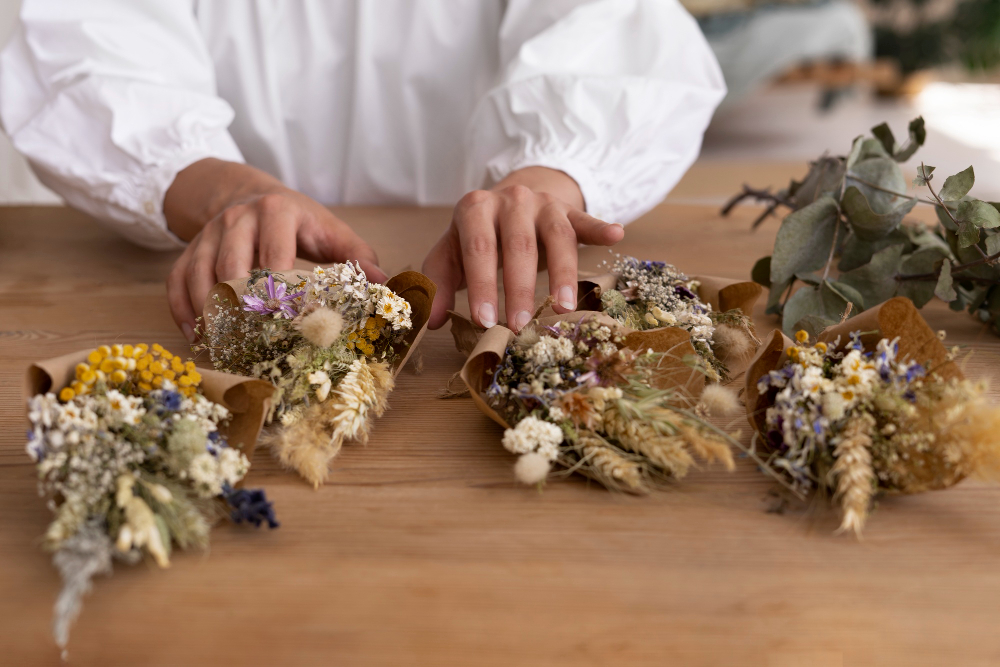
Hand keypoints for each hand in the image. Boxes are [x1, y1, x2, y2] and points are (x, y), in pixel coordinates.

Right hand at [164, 159, 384, 341]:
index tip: (291, 325)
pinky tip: (199, 336)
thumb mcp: (332, 231)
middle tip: (255, 344)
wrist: (250, 194)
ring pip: (201, 276)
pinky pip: (177, 281)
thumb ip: (358, 257)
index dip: (281, 293)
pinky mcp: (189, 249)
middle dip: (242, 308)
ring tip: (225, 348)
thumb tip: (383, 285)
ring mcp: (208, 234)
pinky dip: (184, 310)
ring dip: (211, 314)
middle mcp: (237, 219)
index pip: (276, 256)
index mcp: (276, 212)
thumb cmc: (300, 222)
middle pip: (232, 268)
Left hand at [422, 166, 623, 330]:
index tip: (483, 320)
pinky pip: (586, 220)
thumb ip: (438, 283)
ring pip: (556, 236)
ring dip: (562, 274)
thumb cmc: (478, 237)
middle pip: (518, 245)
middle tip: (518, 325)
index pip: (478, 247)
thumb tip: (430, 320)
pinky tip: (616, 235)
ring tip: (562, 307)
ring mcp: (544, 203)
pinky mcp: (570, 211)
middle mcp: (511, 199)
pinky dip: (600, 228)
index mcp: (475, 208)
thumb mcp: (452, 254)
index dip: (481, 284)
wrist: (510, 201)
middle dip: (518, 288)